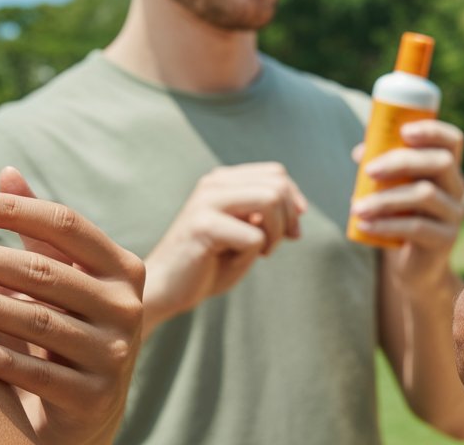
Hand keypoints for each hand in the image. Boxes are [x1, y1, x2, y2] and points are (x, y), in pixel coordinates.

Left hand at [0, 167, 143, 444]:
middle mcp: (127, 306)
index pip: (66, 225)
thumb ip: (40, 230)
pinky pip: (42, 374)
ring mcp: (115, 353)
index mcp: (122, 268)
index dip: (15, 210)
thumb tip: (7, 171)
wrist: (90, 409)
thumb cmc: (67, 325)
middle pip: (44, 271)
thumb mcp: (64, 276)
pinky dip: (4, 359)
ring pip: (40, 321)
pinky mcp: (95, 397)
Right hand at [142, 162, 307, 333]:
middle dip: (288, 219)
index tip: (292, 231)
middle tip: (273, 246)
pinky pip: (255, 236)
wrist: (164, 289)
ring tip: (259, 252)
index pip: (276, 173)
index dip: (293, 201)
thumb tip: (300, 209)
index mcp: (223, 180)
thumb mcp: (244, 234)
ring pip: (270, 200)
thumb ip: (268, 216)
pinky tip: (230, 263)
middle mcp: (214, 183)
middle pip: (278, 185)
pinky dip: (252, 256)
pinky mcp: (203, 226)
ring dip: (275, 234)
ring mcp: (207, 201)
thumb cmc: (207, 264)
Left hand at [349, 120, 463, 292]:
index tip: (403, 131)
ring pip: (425, 195)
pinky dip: (386, 224)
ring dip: (385, 198)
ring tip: (356, 207)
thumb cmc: (400, 216)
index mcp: (446, 169)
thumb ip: (379, 166)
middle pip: (440, 163)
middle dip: (402, 161)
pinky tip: (364, 225)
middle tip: (368, 170)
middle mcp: (457, 188)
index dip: (432, 130)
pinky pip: (416, 227)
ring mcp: (454, 215)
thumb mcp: (390, 188)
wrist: (413, 266)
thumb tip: (361, 152)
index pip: (452, 141)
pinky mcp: (445, 240)